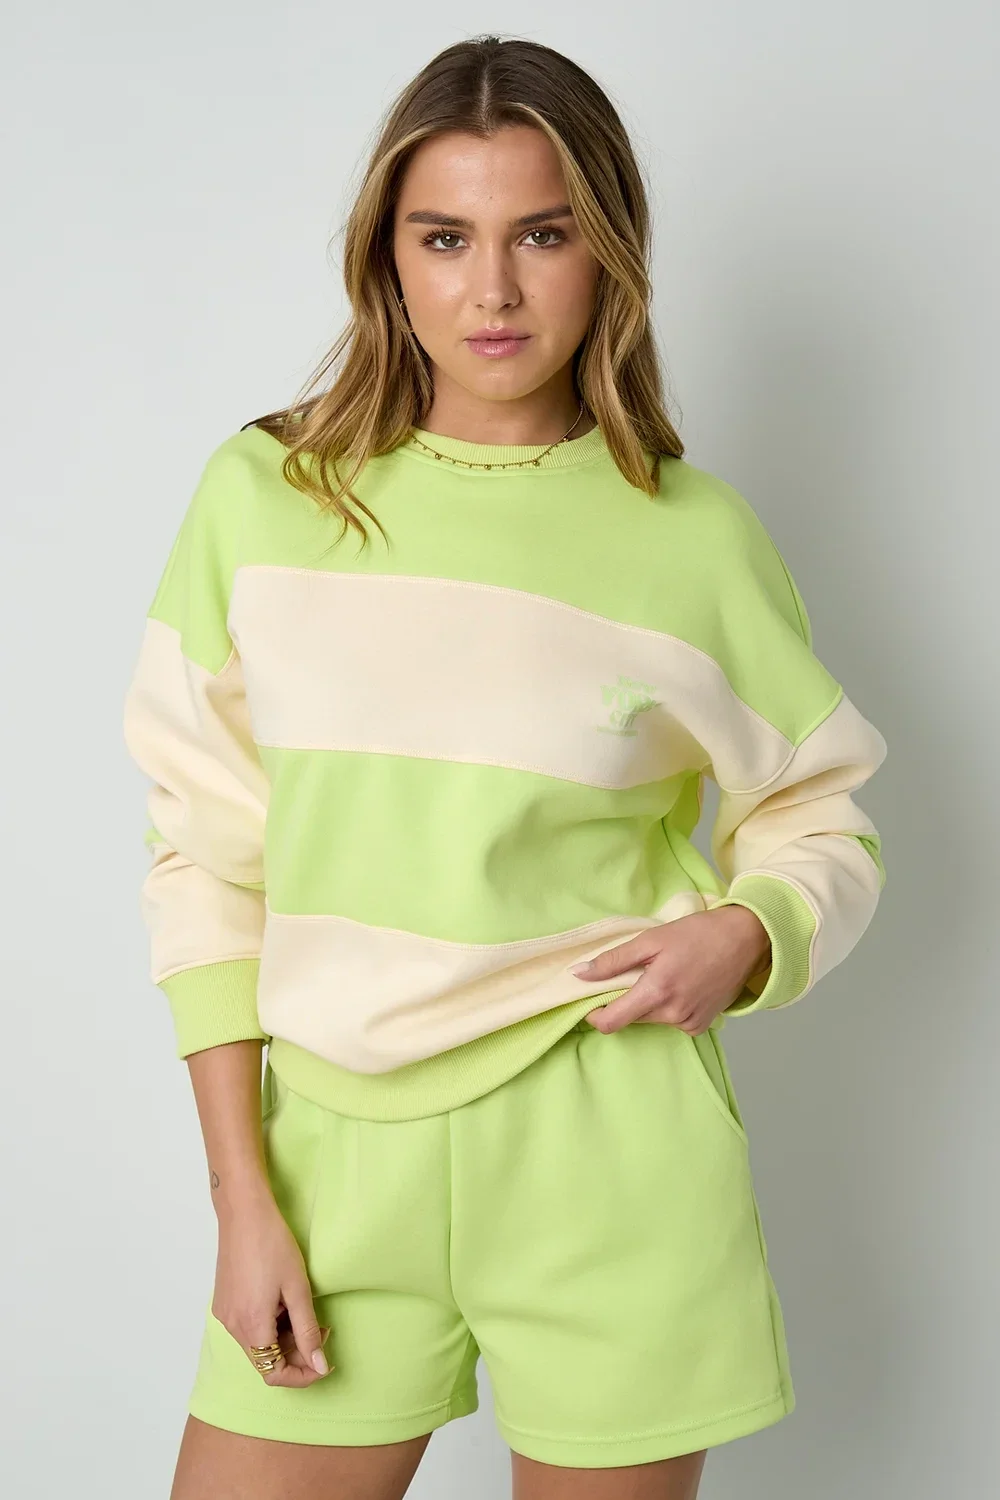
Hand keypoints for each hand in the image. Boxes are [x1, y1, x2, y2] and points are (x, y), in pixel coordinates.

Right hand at [212, 1190, 332, 1387]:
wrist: (244, 1213)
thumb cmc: (273, 1244)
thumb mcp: (298, 1288)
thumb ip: (307, 1330)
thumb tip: (319, 1364)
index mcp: (251, 1326)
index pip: (274, 1375)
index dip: (302, 1375)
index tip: (324, 1360)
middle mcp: (232, 1326)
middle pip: (265, 1361)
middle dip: (296, 1354)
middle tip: (321, 1330)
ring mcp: (225, 1314)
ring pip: (257, 1344)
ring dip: (283, 1338)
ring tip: (302, 1310)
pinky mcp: (223, 1302)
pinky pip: (247, 1327)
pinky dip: (268, 1325)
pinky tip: (282, 1302)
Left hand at [571, 904, 770, 1036]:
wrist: (745, 940)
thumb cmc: (697, 933)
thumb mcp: (651, 939)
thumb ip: (613, 960)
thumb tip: (578, 975)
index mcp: (656, 992)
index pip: (610, 1022)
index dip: (594, 1014)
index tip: (592, 1001)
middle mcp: (673, 1015)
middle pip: (631, 1018)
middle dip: (626, 1000)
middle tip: (639, 972)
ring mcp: (689, 1023)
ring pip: (651, 1019)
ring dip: (649, 1002)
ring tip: (666, 974)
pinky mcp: (701, 1026)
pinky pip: (672, 1021)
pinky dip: (669, 1007)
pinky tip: (683, 985)